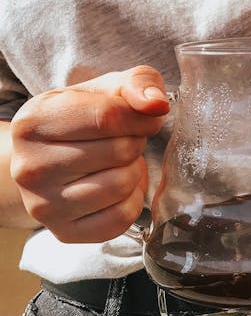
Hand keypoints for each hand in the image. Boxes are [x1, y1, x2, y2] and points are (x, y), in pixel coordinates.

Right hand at [10, 66, 169, 242]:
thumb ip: (137, 83)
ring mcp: (43, 204)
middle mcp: (30, 166)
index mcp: (34, 121)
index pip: (107, 117)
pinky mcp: (63, 232)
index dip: (141, 117)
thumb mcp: (106, 88)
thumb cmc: (81, 118)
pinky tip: (118, 187)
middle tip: (124, 139)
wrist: (48, 158)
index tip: (148, 117)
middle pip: (118, 151)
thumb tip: (156, 105)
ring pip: (121, 185)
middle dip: (135, 142)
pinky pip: (121, 218)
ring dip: (134, 170)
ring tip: (119, 162)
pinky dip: (132, 200)